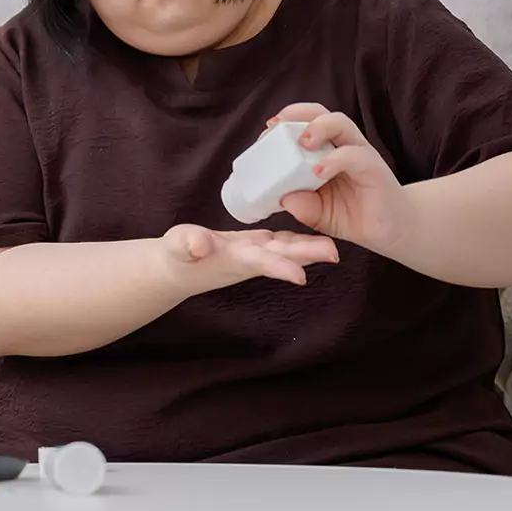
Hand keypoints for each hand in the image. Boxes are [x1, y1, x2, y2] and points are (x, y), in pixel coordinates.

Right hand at [159, 223, 338, 296]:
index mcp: (233, 260)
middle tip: (334, 253)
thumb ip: (187, 244)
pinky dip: (296, 238)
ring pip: (286, 249)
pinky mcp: (253, 246)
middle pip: (283, 256)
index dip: (280, 267)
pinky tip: (312, 232)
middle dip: (308, 255)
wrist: (178, 268)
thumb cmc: (177, 257)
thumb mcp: (178, 248)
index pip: (260, 263)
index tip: (300, 277)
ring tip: (332, 247)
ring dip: (309, 248)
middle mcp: (249, 259)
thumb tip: (197, 245)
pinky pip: (280, 241)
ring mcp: (254, 253)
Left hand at [268, 103, 414, 251]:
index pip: (305, 121)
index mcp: (325, 149)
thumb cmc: (349, 214)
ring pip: (341, 123)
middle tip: (277, 127)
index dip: (286, 120)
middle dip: (297, 113)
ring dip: (318, 128)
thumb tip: (285, 199)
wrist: (389, 231)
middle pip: (321, 113)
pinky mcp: (374, 168)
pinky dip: (334, 160)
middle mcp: (342, 144)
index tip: (266, 130)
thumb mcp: (317, 213)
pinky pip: (354, 155)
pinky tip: (318, 171)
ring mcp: (360, 153)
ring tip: (302, 143)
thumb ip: (301, 205)